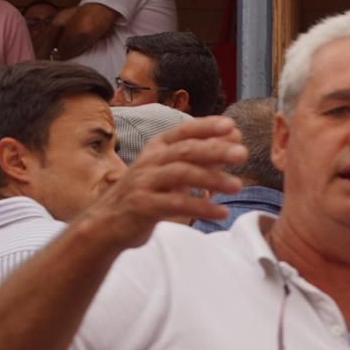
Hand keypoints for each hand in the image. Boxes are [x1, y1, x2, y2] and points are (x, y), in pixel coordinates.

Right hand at [78, 116, 246, 250]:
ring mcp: (144, 183)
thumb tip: (233, 142)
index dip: (206, 126)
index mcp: (157, 148)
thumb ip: (199, 158)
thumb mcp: (170, 172)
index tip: (232, 126)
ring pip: (181, 174)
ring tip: (237, 186)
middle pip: (185, 150)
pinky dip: (201, 207)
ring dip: (212, 178)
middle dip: (215, 150)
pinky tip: (221, 212)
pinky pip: (175, 204)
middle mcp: (150, 161)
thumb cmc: (146, 193)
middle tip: (242, 153)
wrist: (108, 222)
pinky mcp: (142, 206)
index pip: (183, 131)